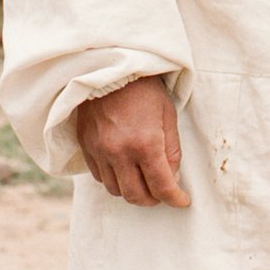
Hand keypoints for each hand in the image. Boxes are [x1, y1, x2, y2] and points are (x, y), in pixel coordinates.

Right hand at [75, 74, 190, 207]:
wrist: (109, 68)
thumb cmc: (144, 87)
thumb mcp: (167, 113)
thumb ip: (172, 148)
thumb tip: (173, 176)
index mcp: (145, 143)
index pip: (161, 186)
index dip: (175, 198)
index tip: (182, 201)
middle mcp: (120, 153)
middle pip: (136, 196)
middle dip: (153, 199)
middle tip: (163, 192)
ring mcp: (100, 152)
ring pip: (116, 190)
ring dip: (133, 191)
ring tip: (144, 180)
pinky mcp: (87, 148)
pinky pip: (100, 177)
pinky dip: (115, 179)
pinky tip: (124, 168)